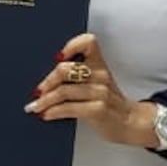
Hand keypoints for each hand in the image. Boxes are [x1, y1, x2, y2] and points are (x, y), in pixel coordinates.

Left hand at [26, 32, 156, 148]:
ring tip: (36, 106)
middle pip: (65, 69)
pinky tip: (47, 114)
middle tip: (38, 91)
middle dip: (47, 81)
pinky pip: (68, 108)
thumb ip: (78, 77)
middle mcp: (100, 76)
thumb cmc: (109, 103)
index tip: (58, 56)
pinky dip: (53, 111)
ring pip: (63, 91)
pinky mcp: (98, 109)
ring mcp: (100, 92)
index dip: (72, 45)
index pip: (88, 42)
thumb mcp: (98, 84)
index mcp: (99, 65)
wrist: (130, 123)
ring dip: (45, 100)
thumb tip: (46, 82)